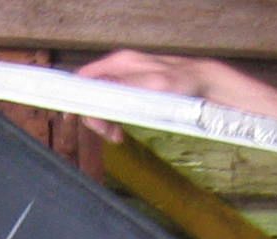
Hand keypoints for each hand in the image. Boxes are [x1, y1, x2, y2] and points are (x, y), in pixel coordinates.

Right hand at [75, 51, 229, 137]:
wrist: (203, 84)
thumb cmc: (182, 83)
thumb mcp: (153, 85)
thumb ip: (124, 86)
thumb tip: (97, 89)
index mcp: (120, 63)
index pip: (85, 77)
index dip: (76, 97)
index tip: (73, 117)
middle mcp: (120, 70)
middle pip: (92, 93)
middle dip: (95, 116)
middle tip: (108, 133)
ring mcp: (126, 81)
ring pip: (102, 103)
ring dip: (105, 122)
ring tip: (117, 137)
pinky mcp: (133, 92)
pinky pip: (115, 107)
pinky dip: (114, 121)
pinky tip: (122, 133)